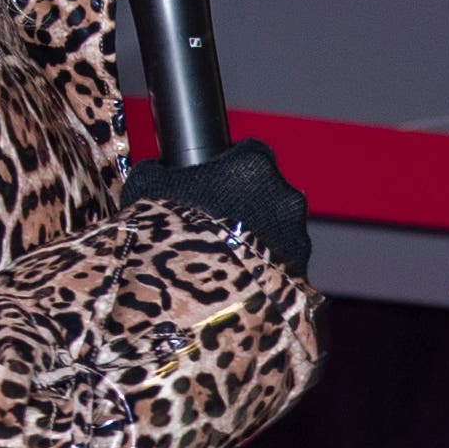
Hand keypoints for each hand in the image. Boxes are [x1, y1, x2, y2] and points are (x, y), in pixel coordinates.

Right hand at [122, 140, 311, 278]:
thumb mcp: (148, 191)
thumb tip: (153, 169)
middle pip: (269, 192)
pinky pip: (283, 265)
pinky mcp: (299, 272)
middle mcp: (284, 195)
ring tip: (227, 258)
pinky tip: (239, 281)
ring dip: (260, 238)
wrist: (190, 296)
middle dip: (248, 204)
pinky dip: (265, 270)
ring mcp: (297, 235)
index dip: (229, 168)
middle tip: (219, 224)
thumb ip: (156, 172)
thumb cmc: (170, 236)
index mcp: (253, 164)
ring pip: (280, 229)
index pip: (249, 152)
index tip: (214, 183)